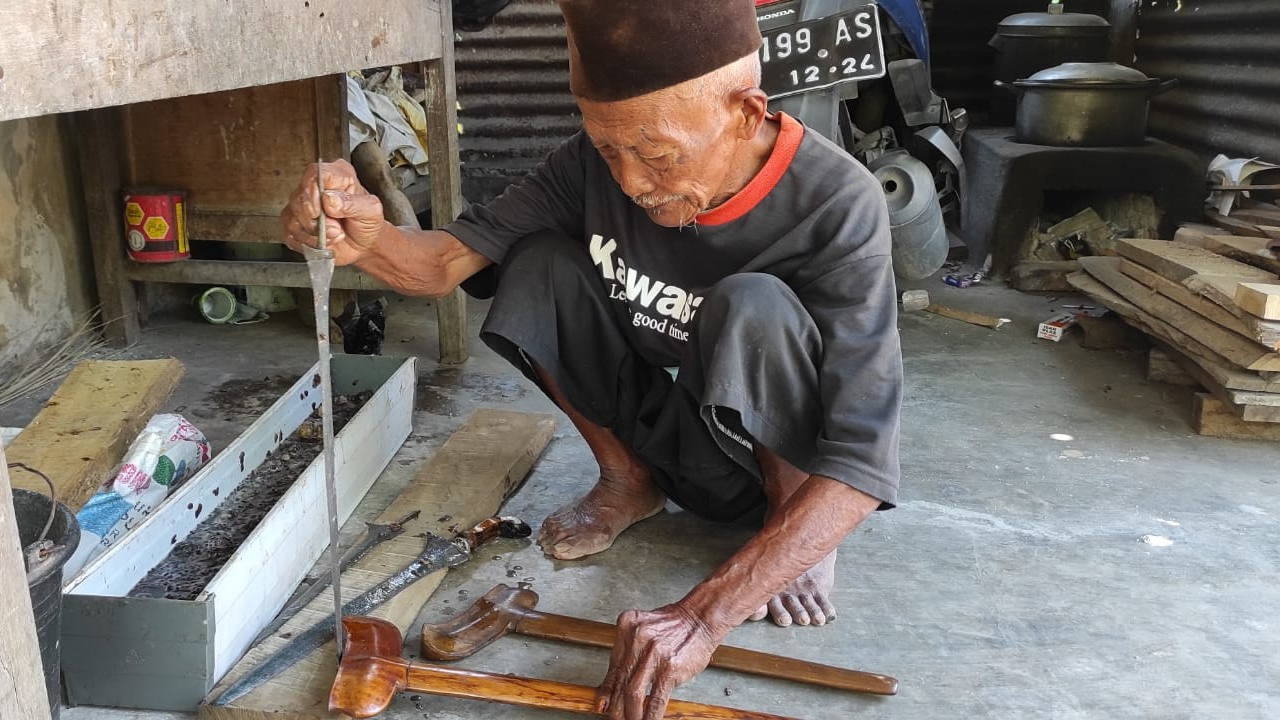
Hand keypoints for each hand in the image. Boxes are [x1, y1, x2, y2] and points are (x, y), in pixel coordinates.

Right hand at [280, 160, 387, 265]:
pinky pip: (290, 233)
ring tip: (334, 235)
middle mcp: (316, 187)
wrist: (364, 245)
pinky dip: (308, 242)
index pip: (314, 174)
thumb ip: (352, 203)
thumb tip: (329, 199)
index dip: (315, 193)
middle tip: (336, 229)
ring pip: (293, 217)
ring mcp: (302, 205)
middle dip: (317, 220)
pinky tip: (322, 241)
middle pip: (300, 197)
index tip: (325, 210)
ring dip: (314, 233)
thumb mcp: (370, 211)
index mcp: (336, 175)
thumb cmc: (367, 223)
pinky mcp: (295, 224)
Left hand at [597, 603, 719, 719]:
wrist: (700, 617)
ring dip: (631, 713)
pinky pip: (656, 698)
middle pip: (620, 680)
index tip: (602, 705)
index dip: (606, 691)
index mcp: (627, 626)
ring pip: (633, 693)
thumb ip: (630, 650)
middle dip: (616, 706)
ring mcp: (654, 653)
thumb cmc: (674, 625)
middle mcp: (637, 638)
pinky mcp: (670, 667)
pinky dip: (651, 714)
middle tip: (616, 717)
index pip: (612, 666)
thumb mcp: (645, 629)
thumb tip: (618, 682)